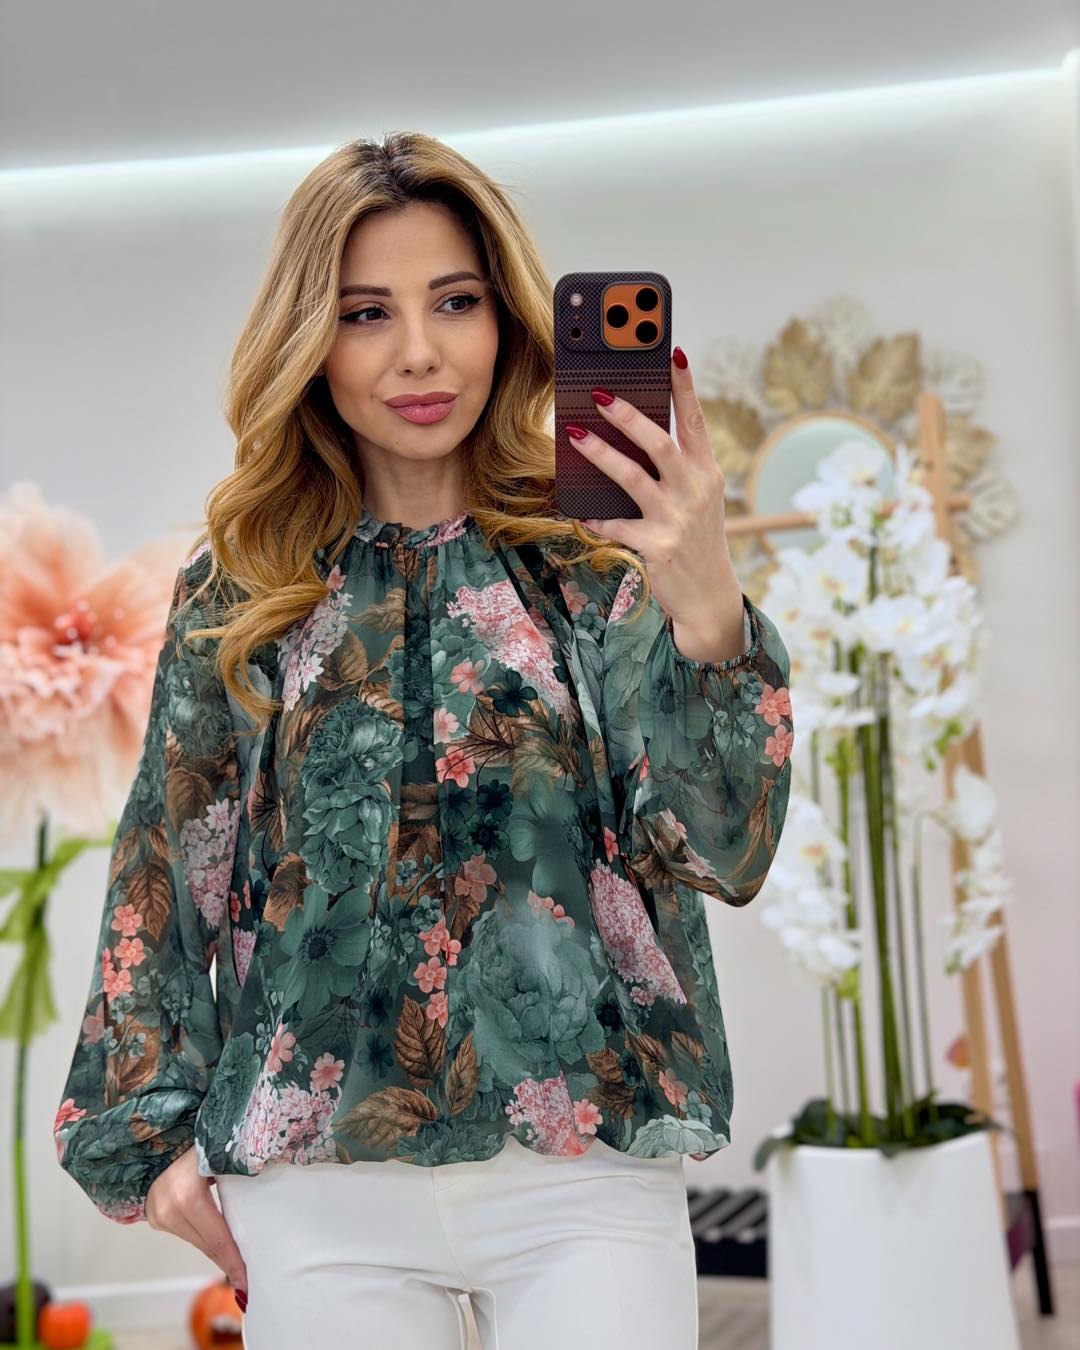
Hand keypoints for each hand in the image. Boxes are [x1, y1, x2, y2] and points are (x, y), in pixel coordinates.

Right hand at [146, 1145, 247, 1300]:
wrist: (159, 1135)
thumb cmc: (199, 1138)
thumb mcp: (222, 1155)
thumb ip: (242, 1172)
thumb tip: (274, 1191)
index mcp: (188, 1194)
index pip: (218, 1238)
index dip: (234, 1262)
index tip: (247, 1283)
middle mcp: (168, 1208)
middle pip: (206, 1245)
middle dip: (228, 1263)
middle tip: (247, 1284)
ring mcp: (157, 1214)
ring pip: (196, 1241)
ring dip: (217, 1251)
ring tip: (238, 1268)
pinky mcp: (153, 1216)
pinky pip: (186, 1232)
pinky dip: (203, 1236)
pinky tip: (220, 1244)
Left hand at [568, 346, 736, 631]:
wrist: (709, 595)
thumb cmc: (696, 537)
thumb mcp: (699, 498)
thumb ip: (677, 467)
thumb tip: (632, 431)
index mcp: (707, 473)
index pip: (696, 421)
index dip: (684, 387)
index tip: (671, 353)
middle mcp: (695, 492)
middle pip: (661, 444)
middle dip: (630, 417)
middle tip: (601, 394)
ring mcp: (676, 520)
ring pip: (633, 479)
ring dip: (601, 455)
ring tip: (574, 435)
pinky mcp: (656, 547)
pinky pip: (616, 525)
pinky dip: (595, 515)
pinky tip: (577, 506)